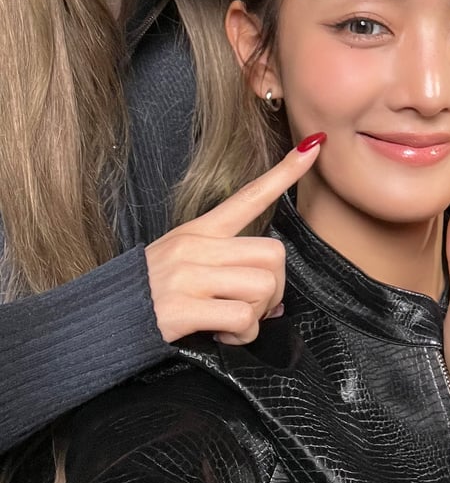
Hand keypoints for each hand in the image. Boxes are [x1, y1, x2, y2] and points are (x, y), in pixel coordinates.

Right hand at [145, 136, 323, 345]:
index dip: (284, 173)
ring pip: (262, 287)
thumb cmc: (150, 293)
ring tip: (230, 323)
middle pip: (273, 255)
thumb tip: (271, 290)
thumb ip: (225, 265)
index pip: (248, 196)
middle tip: (252, 308)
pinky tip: (221, 335)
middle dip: (274, 289)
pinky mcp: (182, 307)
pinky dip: (242, 335)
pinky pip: (242, 318)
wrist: (101, 321)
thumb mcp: (183, 261)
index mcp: (199, 231)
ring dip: (257, 316)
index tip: (315, 146)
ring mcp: (188, 276)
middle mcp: (195, 247)